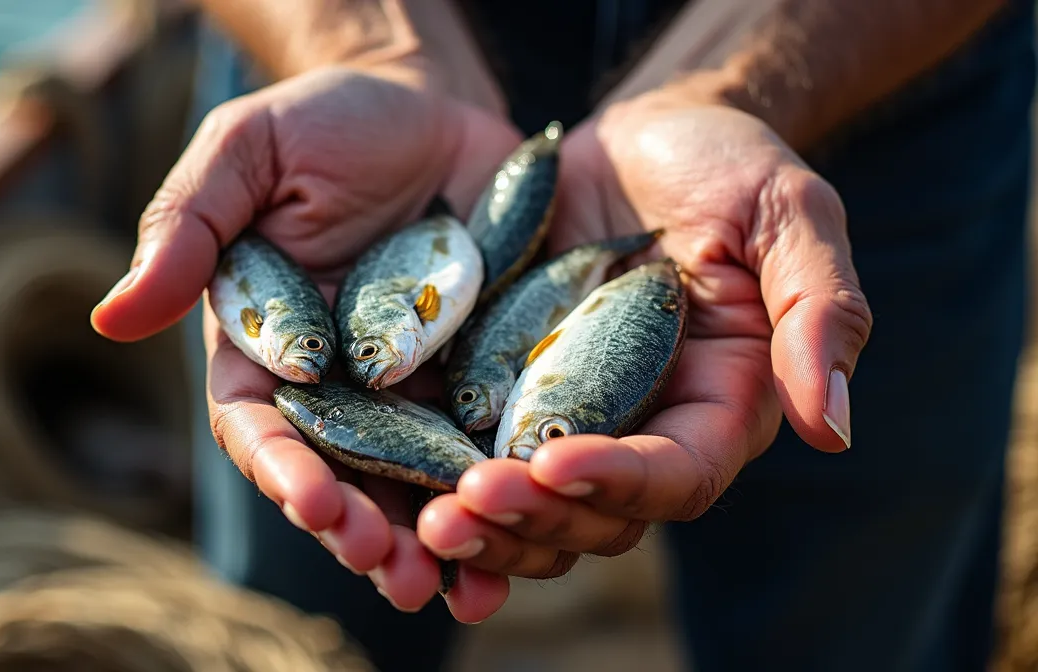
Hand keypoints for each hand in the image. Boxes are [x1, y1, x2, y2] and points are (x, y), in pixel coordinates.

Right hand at [90, 59, 523, 620]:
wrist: (429, 106)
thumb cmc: (321, 122)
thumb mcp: (248, 152)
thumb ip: (188, 227)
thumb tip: (112, 316)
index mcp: (264, 348)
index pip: (260, 425)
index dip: (283, 468)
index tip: (313, 500)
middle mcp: (336, 387)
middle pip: (341, 476)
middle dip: (362, 529)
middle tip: (390, 567)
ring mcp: (413, 391)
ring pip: (418, 484)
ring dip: (437, 543)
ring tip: (463, 586)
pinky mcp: (483, 379)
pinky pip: (492, 448)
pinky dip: (508, 497)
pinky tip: (535, 532)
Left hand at [415, 80, 873, 596]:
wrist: (637, 136)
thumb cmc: (728, 163)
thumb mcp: (789, 212)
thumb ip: (821, 311)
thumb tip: (834, 429)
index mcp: (720, 404)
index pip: (678, 475)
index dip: (621, 482)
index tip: (556, 462)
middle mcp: (642, 428)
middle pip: (595, 516)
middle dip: (532, 519)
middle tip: (463, 505)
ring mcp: (568, 415)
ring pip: (530, 506)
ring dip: (480, 523)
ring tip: (423, 515)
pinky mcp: (505, 392)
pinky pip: (468, 454)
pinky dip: (433, 478)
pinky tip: (381, 477)